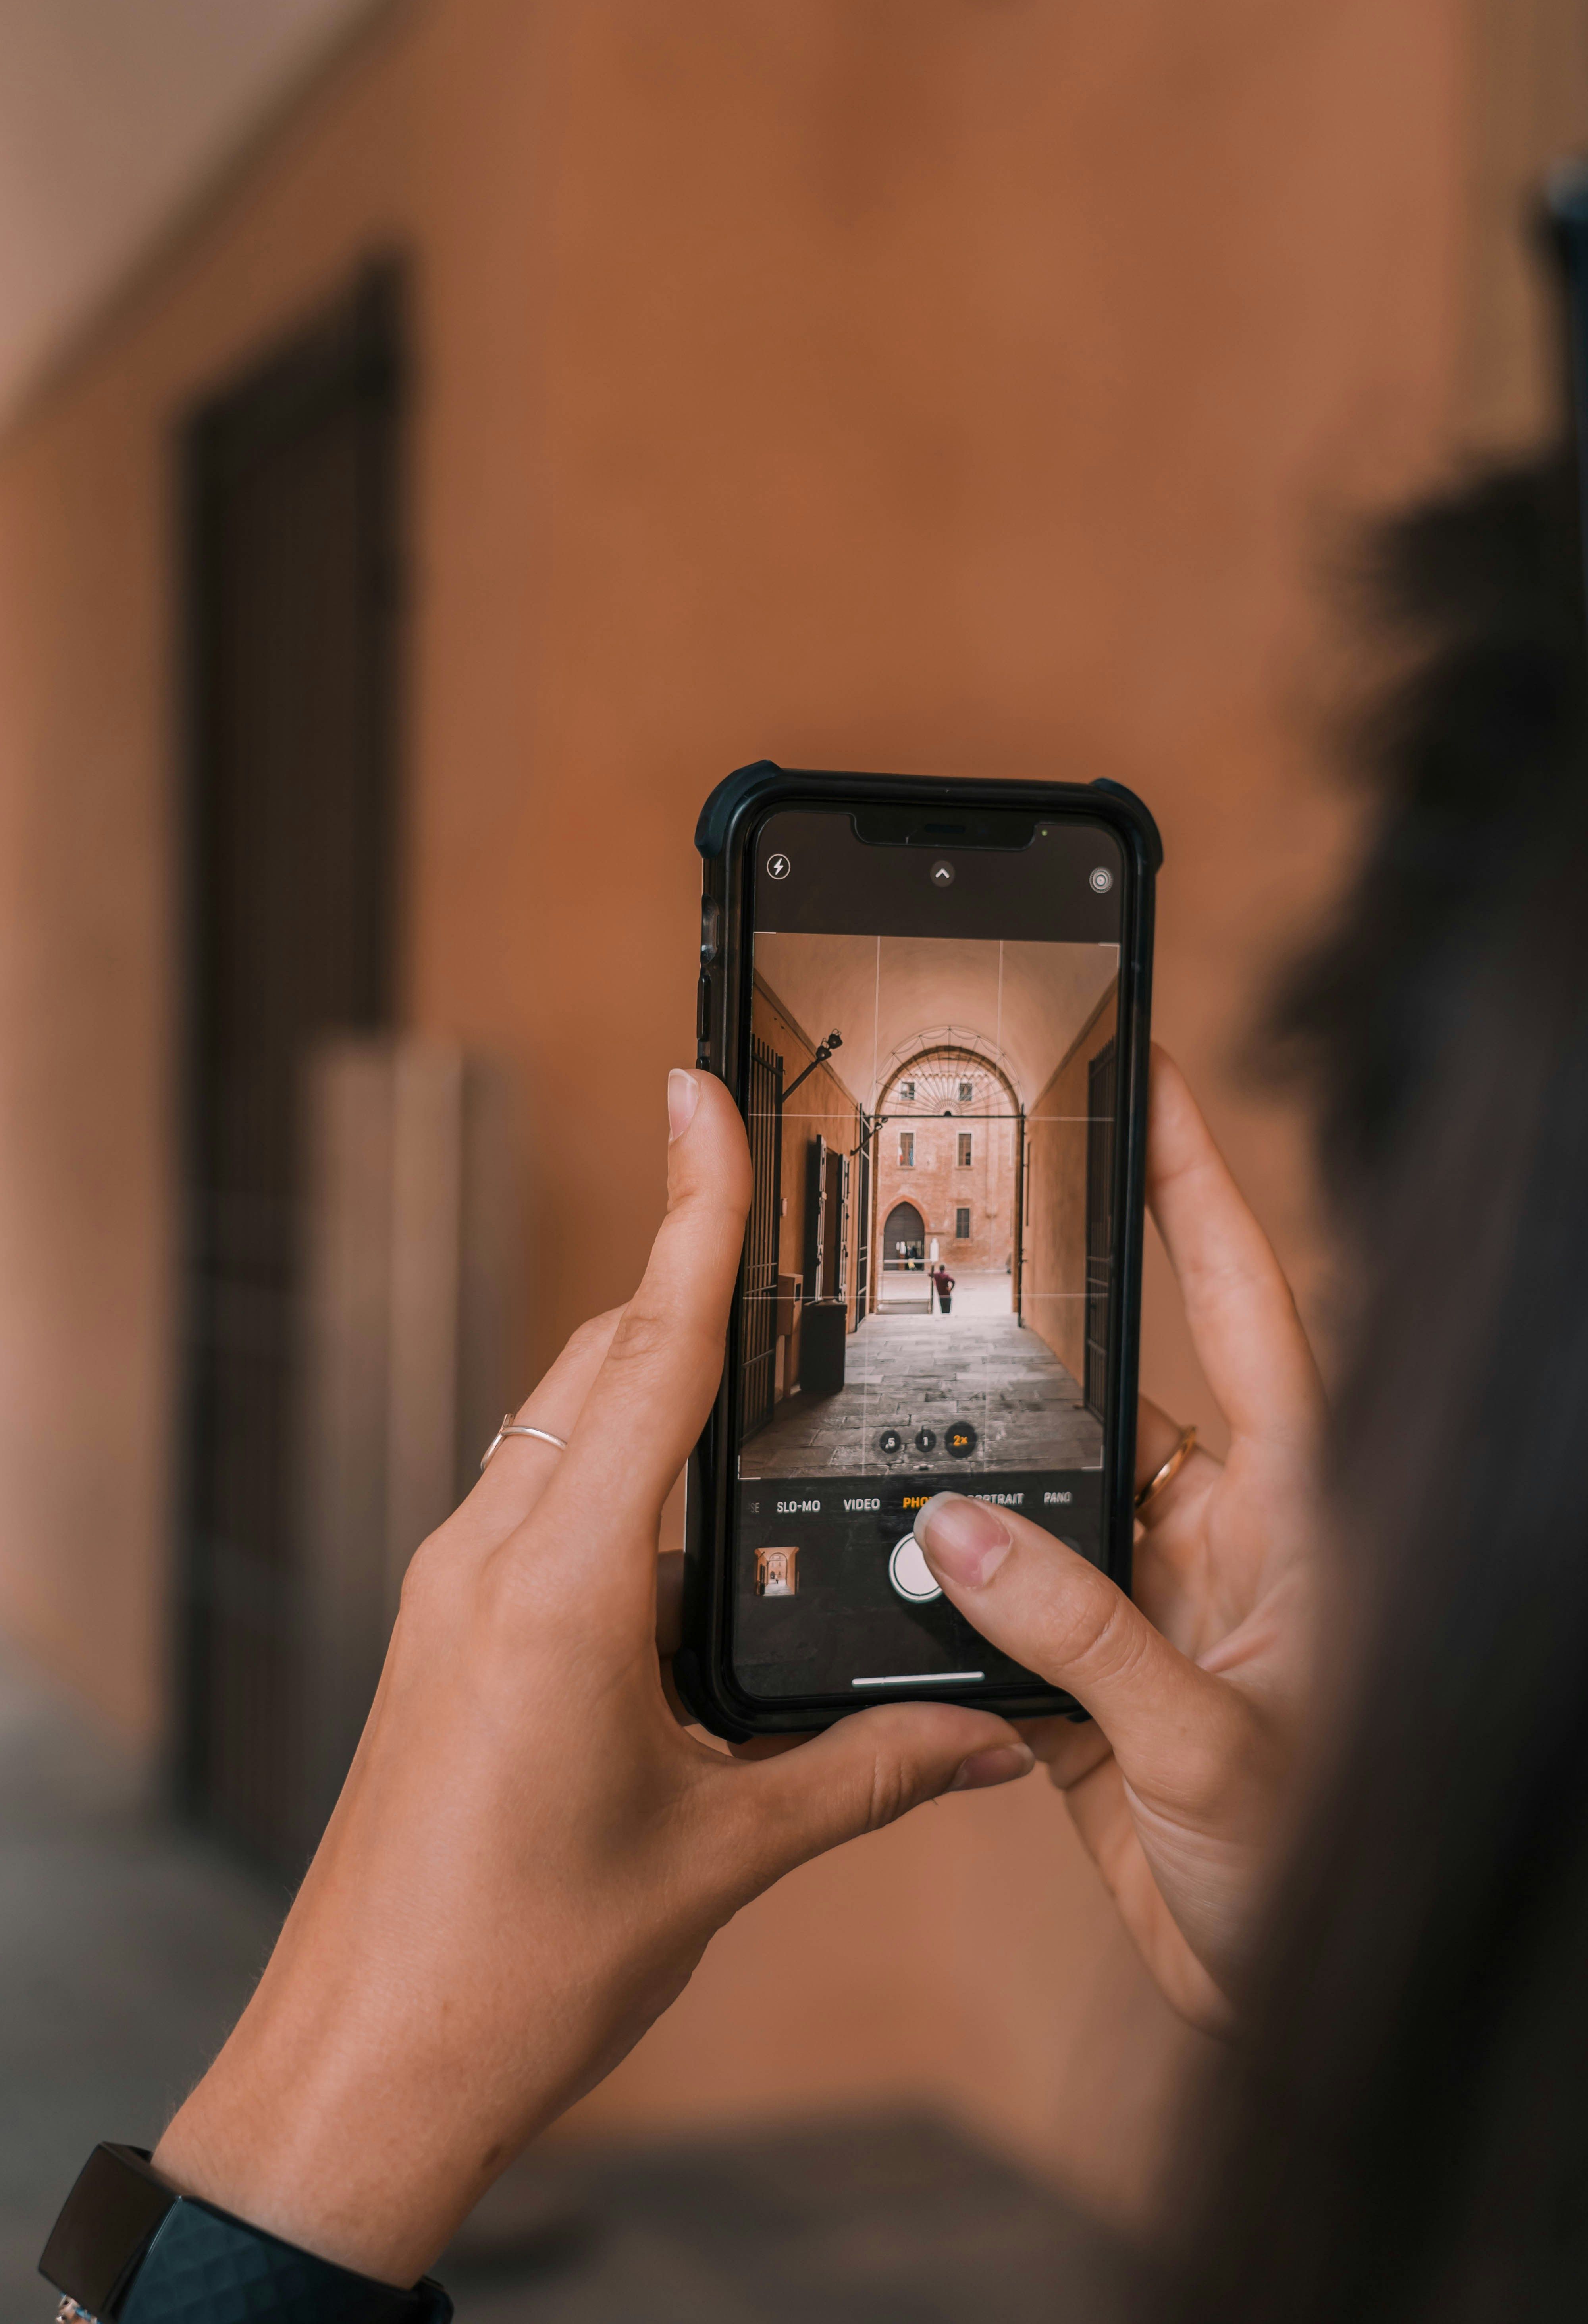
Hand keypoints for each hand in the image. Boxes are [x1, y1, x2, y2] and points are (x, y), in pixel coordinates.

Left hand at [153, 1070, 1033, 2285]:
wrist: (363, 2066)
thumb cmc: (517, 1969)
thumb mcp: (722, 1858)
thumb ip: (865, 1774)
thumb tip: (986, 1736)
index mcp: (562, 1588)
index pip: (648, 1355)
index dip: (688, 1212)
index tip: (699, 1094)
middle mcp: (491, 1559)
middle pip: (605, 1368)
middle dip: (695, 1288)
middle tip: (787, 1227)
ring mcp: (456, 1590)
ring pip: (567, 1427)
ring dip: (656, 1385)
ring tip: (765, 1376)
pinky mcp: (449, 1632)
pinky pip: (541, 1499)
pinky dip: (620, 1474)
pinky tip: (695, 1529)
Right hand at [913, 1049, 1321, 2029]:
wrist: (1306, 2008)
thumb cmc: (1323, 1868)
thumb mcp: (1212, 1747)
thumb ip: (1083, 1638)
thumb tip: (963, 1538)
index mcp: (1293, 1514)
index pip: (1247, 1309)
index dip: (1201, 1185)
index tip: (1149, 1080)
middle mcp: (1222, 1540)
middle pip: (1121, 1396)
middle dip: (1037, 1333)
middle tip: (950, 1237)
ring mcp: (1153, 1606)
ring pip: (1044, 1500)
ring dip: (971, 1484)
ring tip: (882, 1426)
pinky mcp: (1093, 1683)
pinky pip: (1006, 1606)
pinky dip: (948, 1595)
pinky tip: (889, 1575)